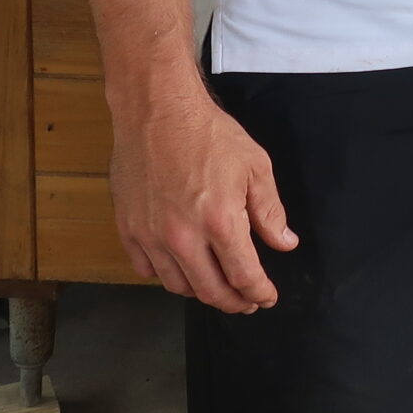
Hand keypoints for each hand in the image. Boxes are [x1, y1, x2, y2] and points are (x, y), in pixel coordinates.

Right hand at [109, 90, 298, 313]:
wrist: (156, 110)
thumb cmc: (207, 133)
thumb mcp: (255, 166)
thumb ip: (270, 211)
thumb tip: (284, 243)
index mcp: (220, 222)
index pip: (244, 276)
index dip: (259, 292)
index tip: (267, 297)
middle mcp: (183, 237)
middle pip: (211, 291)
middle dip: (234, 302)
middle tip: (246, 302)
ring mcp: (151, 236)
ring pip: (178, 285)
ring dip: (201, 292)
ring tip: (217, 287)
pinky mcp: (128, 228)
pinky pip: (146, 269)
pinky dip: (166, 275)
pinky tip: (180, 268)